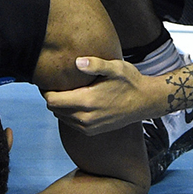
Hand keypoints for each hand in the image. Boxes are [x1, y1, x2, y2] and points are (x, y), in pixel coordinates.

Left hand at [42, 57, 162, 135]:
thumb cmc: (130, 81)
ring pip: (61, 117)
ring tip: (66, 91)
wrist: (145, 102)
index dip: (46, 90)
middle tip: (56, 83)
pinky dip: (68, 113)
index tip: (48, 80)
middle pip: (54, 109)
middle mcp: (86, 118)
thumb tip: (77, 62)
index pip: (52, 100)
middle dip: (52, 97)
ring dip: (60, 105)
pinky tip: (76, 101)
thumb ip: (95, 64)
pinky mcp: (92, 131)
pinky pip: (71, 123)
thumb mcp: (115, 68)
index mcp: (87, 101)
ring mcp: (89, 127)